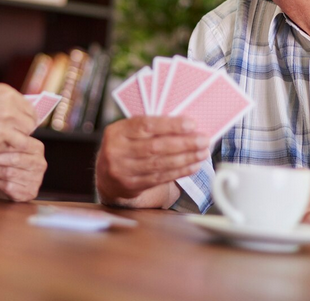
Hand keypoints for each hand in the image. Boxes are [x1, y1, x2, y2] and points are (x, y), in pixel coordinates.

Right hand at [0, 81, 36, 153]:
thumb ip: (4, 101)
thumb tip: (15, 110)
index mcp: (8, 94)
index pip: (31, 110)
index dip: (27, 117)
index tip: (23, 121)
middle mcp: (9, 111)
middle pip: (30, 126)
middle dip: (24, 130)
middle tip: (15, 132)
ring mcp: (2, 129)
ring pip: (22, 141)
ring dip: (16, 141)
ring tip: (5, 140)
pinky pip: (6, 150)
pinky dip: (2, 149)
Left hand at [0, 136, 45, 201]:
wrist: (13, 181)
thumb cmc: (8, 160)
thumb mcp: (7, 148)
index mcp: (37, 148)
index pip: (19, 145)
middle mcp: (40, 164)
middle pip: (13, 159)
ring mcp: (36, 180)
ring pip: (8, 173)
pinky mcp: (29, 193)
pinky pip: (8, 186)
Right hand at [95, 116, 209, 204]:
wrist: (106, 176)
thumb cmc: (125, 147)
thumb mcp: (129, 132)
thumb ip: (151, 128)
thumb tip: (186, 126)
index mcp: (117, 131)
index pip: (146, 125)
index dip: (170, 125)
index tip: (191, 124)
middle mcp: (117, 150)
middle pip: (155, 146)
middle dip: (184, 143)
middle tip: (203, 140)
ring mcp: (123, 170)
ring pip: (160, 164)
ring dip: (186, 158)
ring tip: (202, 153)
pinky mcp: (132, 185)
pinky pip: (160, 178)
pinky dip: (180, 171)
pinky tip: (193, 166)